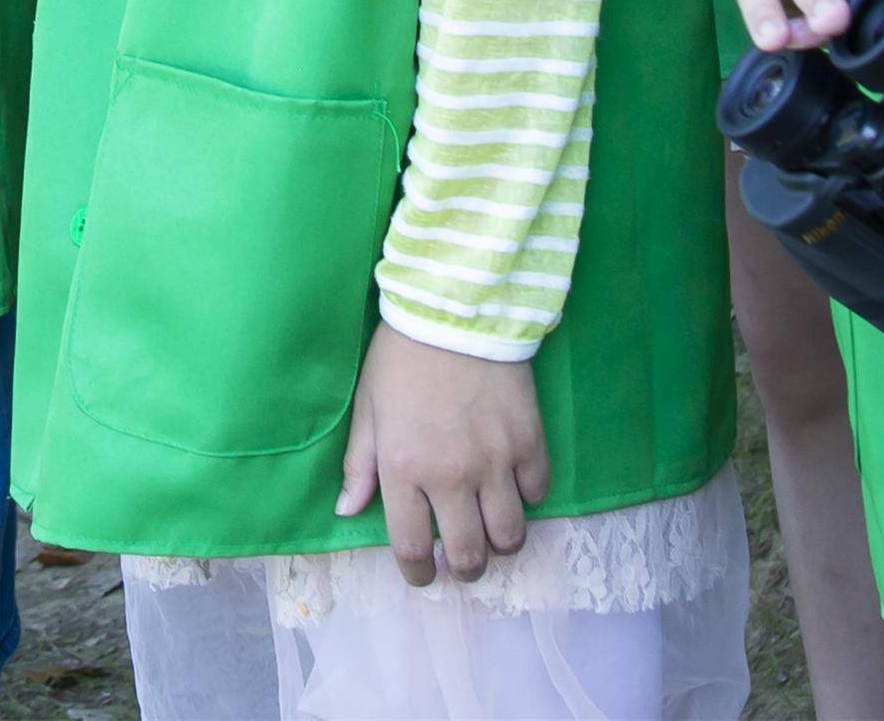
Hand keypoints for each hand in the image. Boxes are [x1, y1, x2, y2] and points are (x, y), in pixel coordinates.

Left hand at [338, 322, 549, 586]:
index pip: (411, 549)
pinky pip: (537, 492)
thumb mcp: (367, 407)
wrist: (455, 310)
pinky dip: (528, 497)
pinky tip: (514, 485)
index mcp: (403, 470)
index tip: (423, 574)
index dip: (418, 573)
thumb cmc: (401, 356)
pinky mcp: (529, 442)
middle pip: (468, 554)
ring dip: (501, 544)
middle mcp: (451, 476)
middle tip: (463, 562)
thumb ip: (359, 465)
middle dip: (465, 569)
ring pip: (510, 536)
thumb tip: (346, 512)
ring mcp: (495, 462)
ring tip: (493, 533)